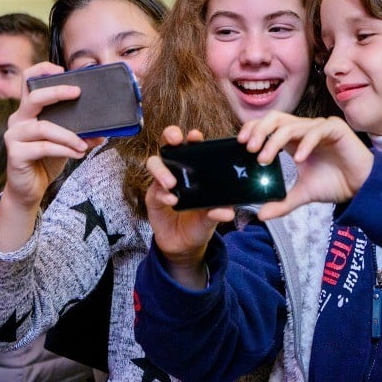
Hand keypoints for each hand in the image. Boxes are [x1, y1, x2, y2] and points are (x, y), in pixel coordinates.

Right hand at [2, 62, 87, 209]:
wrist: (29, 189)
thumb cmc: (46, 161)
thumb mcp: (65, 143)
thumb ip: (80, 134)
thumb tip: (104, 131)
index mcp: (28, 111)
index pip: (28, 81)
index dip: (42, 70)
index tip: (62, 69)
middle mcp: (18, 119)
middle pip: (34, 97)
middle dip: (57, 92)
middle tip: (78, 93)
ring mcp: (14, 136)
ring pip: (44, 127)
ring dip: (69, 135)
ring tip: (85, 144)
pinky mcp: (15, 153)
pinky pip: (44, 147)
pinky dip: (65, 149)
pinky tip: (78, 153)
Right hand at [144, 126, 235, 288]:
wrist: (184, 245)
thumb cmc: (199, 224)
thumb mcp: (212, 218)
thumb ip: (218, 212)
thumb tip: (228, 211)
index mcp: (194, 170)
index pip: (192, 148)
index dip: (192, 138)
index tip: (196, 137)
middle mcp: (177, 171)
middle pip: (169, 145)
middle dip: (170, 136)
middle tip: (175, 140)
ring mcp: (162, 183)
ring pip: (154, 163)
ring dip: (162, 170)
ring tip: (172, 183)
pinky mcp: (153, 197)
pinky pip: (154, 190)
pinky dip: (162, 194)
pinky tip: (171, 201)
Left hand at [237, 111, 372, 220]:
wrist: (361, 187)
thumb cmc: (334, 183)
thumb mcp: (303, 194)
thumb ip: (282, 202)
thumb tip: (261, 215)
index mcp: (294, 139)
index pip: (268, 125)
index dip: (253, 129)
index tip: (241, 144)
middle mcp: (304, 129)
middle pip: (276, 118)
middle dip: (259, 131)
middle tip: (249, 149)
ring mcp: (319, 127)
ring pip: (292, 125)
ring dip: (275, 141)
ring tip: (265, 158)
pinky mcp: (336, 128)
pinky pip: (317, 130)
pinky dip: (306, 143)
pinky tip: (299, 159)